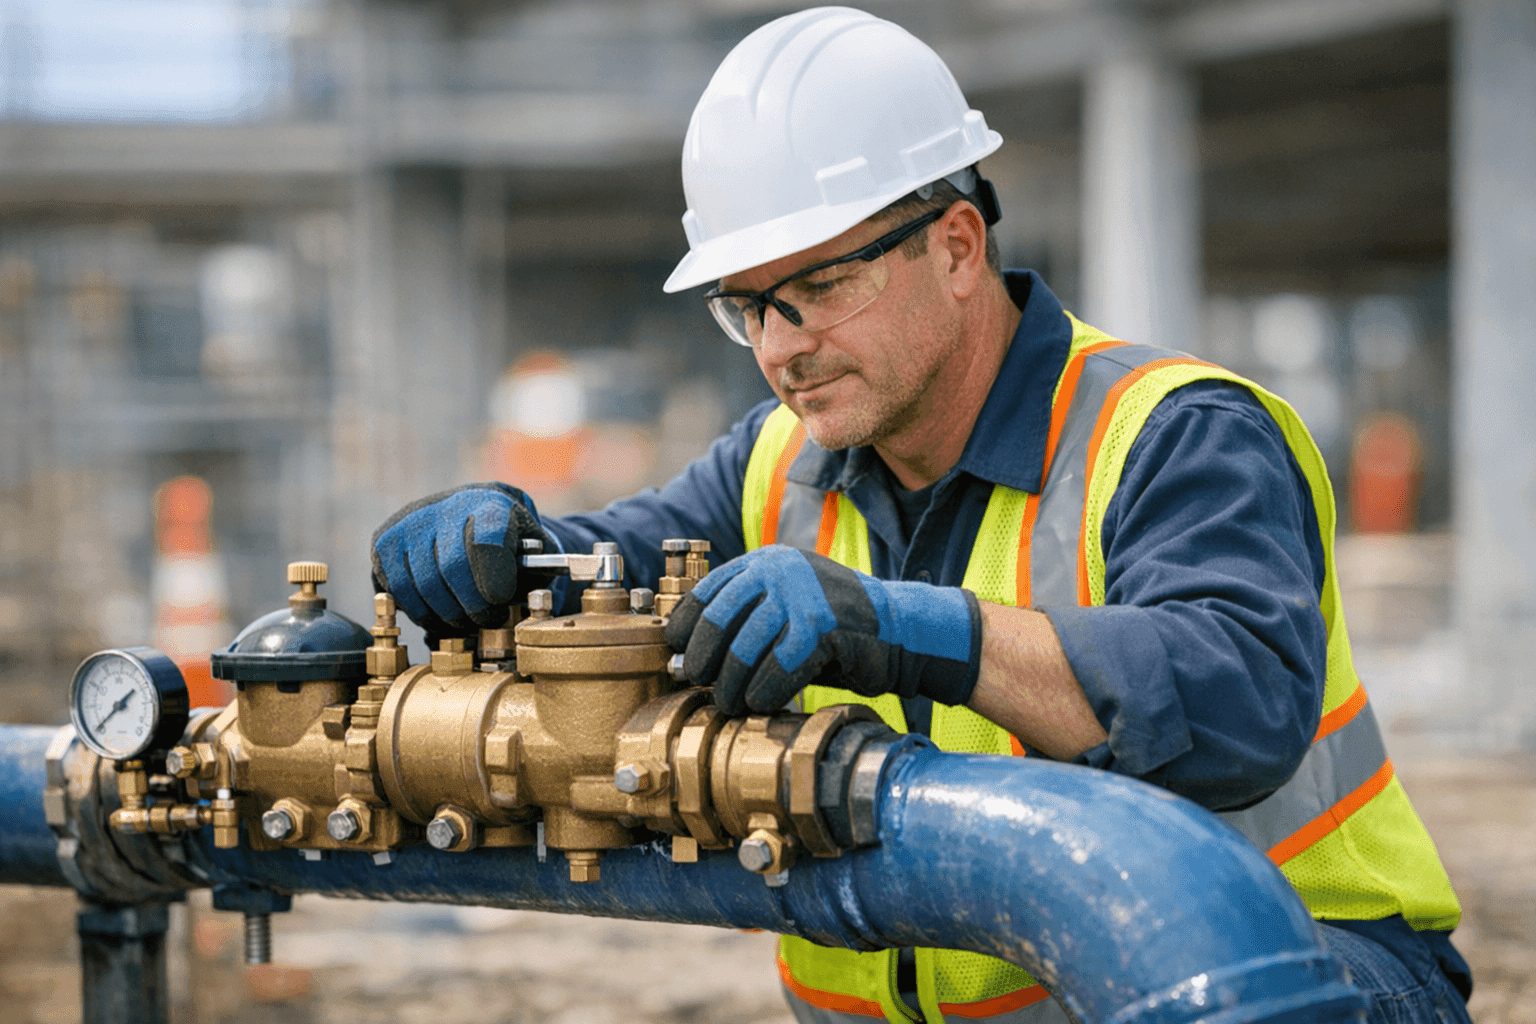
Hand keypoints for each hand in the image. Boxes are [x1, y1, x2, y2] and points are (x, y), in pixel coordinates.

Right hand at [371, 482, 556, 634]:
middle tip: (488, 618)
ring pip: (423, 585)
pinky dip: (420, 610)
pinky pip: (398, 589)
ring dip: (448, 614)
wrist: (474, 511)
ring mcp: (411, 522)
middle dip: (473, 606)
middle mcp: (446, 507)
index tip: (501, 600)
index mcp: (490, 504)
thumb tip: (523, 595)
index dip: (494, 579)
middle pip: (452, 569)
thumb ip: (534, 570)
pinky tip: (440, 610)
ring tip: (467, 618)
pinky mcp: (385, 540)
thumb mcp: (534, 548)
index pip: (486, 541)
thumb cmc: (509, 539)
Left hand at [663, 546, 980, 715]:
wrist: (897, 630)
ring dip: (731, 686)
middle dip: (703, 660)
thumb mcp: (785, 604)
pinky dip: (764, 693)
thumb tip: (686, 656)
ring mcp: (802, 597)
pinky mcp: (822, 628)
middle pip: (719, 623)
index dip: (685, 629)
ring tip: (730, 702)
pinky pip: (777, 670)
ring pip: (745, 651)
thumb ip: (745, 617)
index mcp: (764, 562)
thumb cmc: (832, 628)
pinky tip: (761, 703)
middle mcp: (780, 571)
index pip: (706, 593)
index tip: (676, 655)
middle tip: (699, 684)